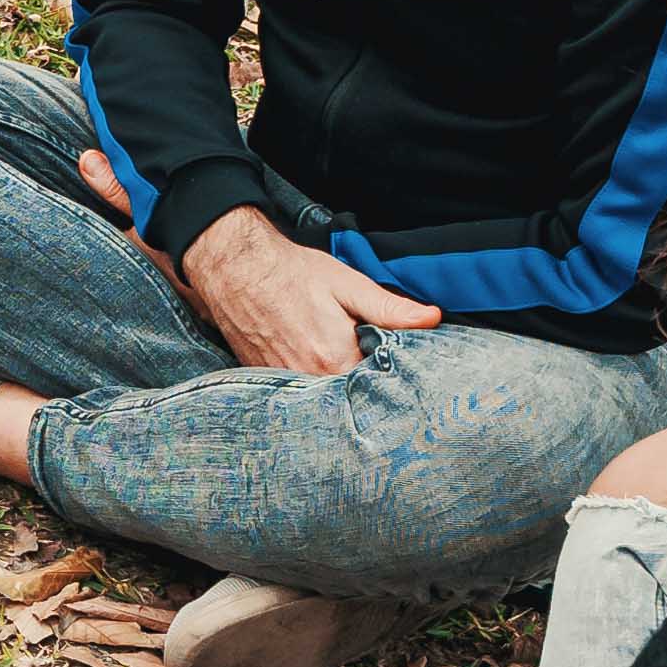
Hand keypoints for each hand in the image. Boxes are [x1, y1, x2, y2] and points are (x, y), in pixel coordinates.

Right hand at [179, 207, 438, 377]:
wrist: (234, 269)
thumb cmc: (291, 272)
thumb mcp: (347, 284)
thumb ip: (390, 309)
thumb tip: (432, 319)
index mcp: (334, 358)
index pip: (377, 386)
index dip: (389, 377)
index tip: (398, 368)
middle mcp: (308, 378)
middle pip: (349, 396)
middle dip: (364, 385)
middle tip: (369, 363)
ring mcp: (284, 382)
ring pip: (322, 397)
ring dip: (336, 386)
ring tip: (340, 363)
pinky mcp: (265, 379)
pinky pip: (297, 392)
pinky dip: (310, 382)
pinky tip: (312, 362)